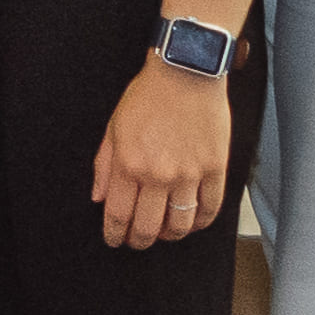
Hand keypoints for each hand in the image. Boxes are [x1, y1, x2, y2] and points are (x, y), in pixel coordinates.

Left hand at [92, 57, 230, 249]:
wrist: (185, 73)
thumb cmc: (148, 96)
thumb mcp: (113, 128)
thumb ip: (104, 167)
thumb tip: (99, 197)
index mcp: (129, 165)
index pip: (118, 215)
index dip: (115, 234)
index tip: (115, 239)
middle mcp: (158, 174)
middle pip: (148, 227)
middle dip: (139, 241)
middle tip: (138, 241)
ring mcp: (189, 174)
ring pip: (180, 224)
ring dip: (170, 235)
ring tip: (164, 233)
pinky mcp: (215, 169)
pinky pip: (210, 208)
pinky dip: (200, 222)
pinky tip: (192, 222)